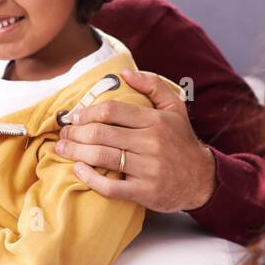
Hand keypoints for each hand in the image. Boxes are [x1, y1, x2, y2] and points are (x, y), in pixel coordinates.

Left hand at [56, 68, 216, 212]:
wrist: (202, 180)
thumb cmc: (181, 142)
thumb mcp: (175, 108)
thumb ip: (153, 85)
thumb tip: (125, 73)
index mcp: (156, 120)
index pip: (111, 111)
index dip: (86, 113)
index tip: (73, 117)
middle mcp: (152, 142)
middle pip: (101, 133)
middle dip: (75, 133)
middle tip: (63, 134)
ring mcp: (149, 168)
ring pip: (102, 157)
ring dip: (75, 152)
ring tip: (62, 149)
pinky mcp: (145, 191)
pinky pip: (111, 187)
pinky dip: (90, 178)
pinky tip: (78, 170)